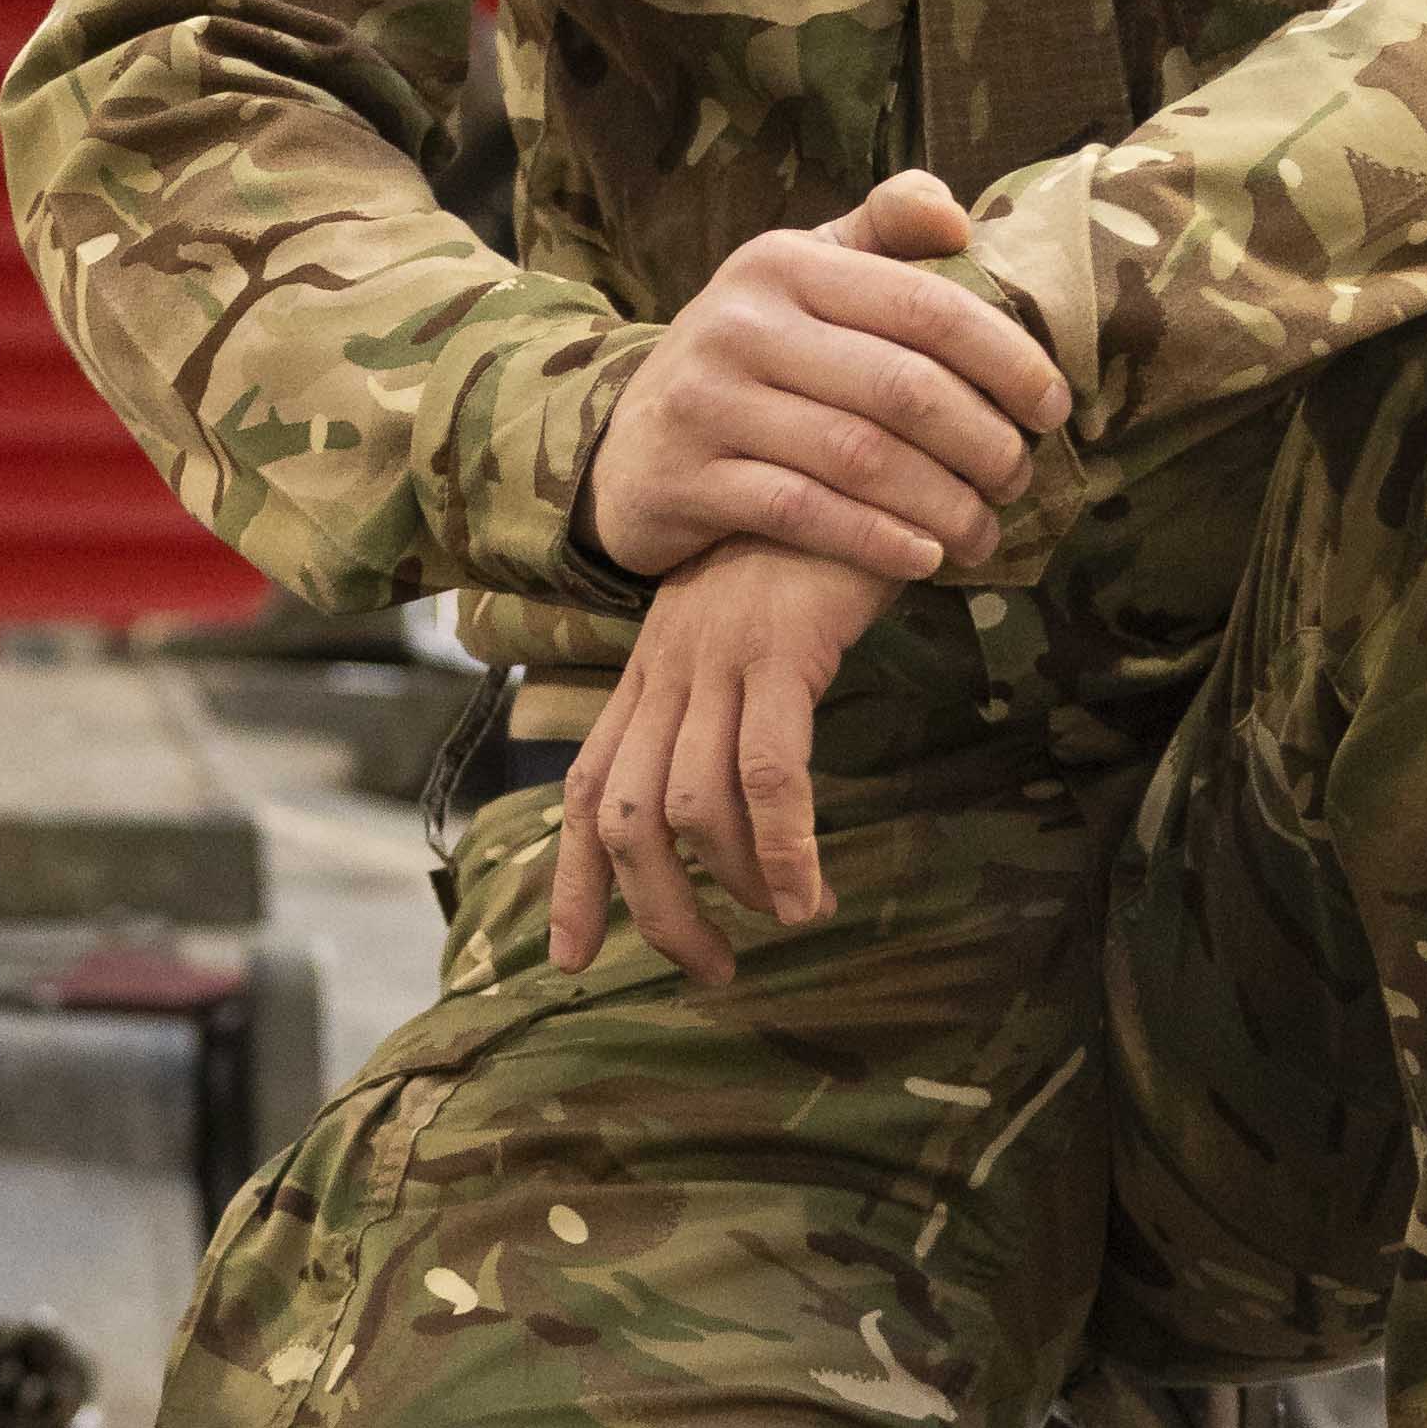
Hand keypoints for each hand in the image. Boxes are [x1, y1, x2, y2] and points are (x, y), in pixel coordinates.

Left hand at [548, 541, 886, 986]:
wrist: (855, 460)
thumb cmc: (812, 558)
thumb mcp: (745, 635)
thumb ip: (721, 703)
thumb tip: (721, 803)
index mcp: (650, 673)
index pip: (584, 789)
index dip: (571, 879)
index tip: (572, 958)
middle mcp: (665, 671)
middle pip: (622, 816)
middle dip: (656, 909)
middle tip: (711, 967)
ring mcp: (715, 659)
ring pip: (684, 804)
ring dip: (732, 885)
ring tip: (789, 919)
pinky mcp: (779, 651)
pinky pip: (766, 772)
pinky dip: (782, 846)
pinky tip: (810, 889)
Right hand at [581, 166, 1069, 584]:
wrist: (624, 443)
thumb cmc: (749, 358)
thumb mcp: (800, 277)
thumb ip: (881, 233)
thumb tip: (958, 218)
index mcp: (783, 264)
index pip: (924, 306)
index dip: (1006, 358)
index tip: (1053, 407)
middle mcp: (739, 324)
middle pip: (901, 388)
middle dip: (982, 442)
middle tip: (1021, 481)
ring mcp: (706, 402)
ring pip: (859, 457)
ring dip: (942, 503)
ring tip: (984, 533)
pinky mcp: (685, 479)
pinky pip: (802, 512)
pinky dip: (875, 540)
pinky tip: (924, 559)